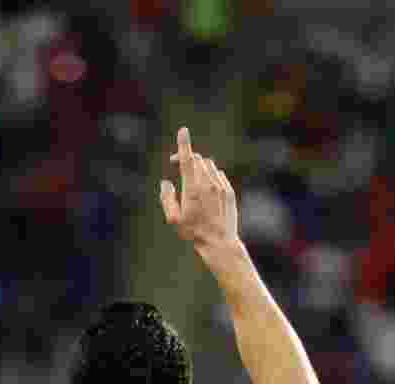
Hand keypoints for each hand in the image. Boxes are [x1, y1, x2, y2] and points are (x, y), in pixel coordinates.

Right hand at [160, 126, 238, 253]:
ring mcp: (220, 187)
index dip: (183, 144)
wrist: (219, 243)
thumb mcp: (173, 219)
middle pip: (198, 160)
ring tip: (192, 179)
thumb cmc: (194, 233)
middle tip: (178, 164)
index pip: (187, 159)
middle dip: (188, 158)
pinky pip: (218, 175)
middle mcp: (208, 184)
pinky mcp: (228, 192)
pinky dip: (211, 176)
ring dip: (199, 166)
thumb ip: (166, 198)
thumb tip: (166, 182)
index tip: (183, 131)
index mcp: (192, 188)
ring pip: (209, 166)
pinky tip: (206, 188)